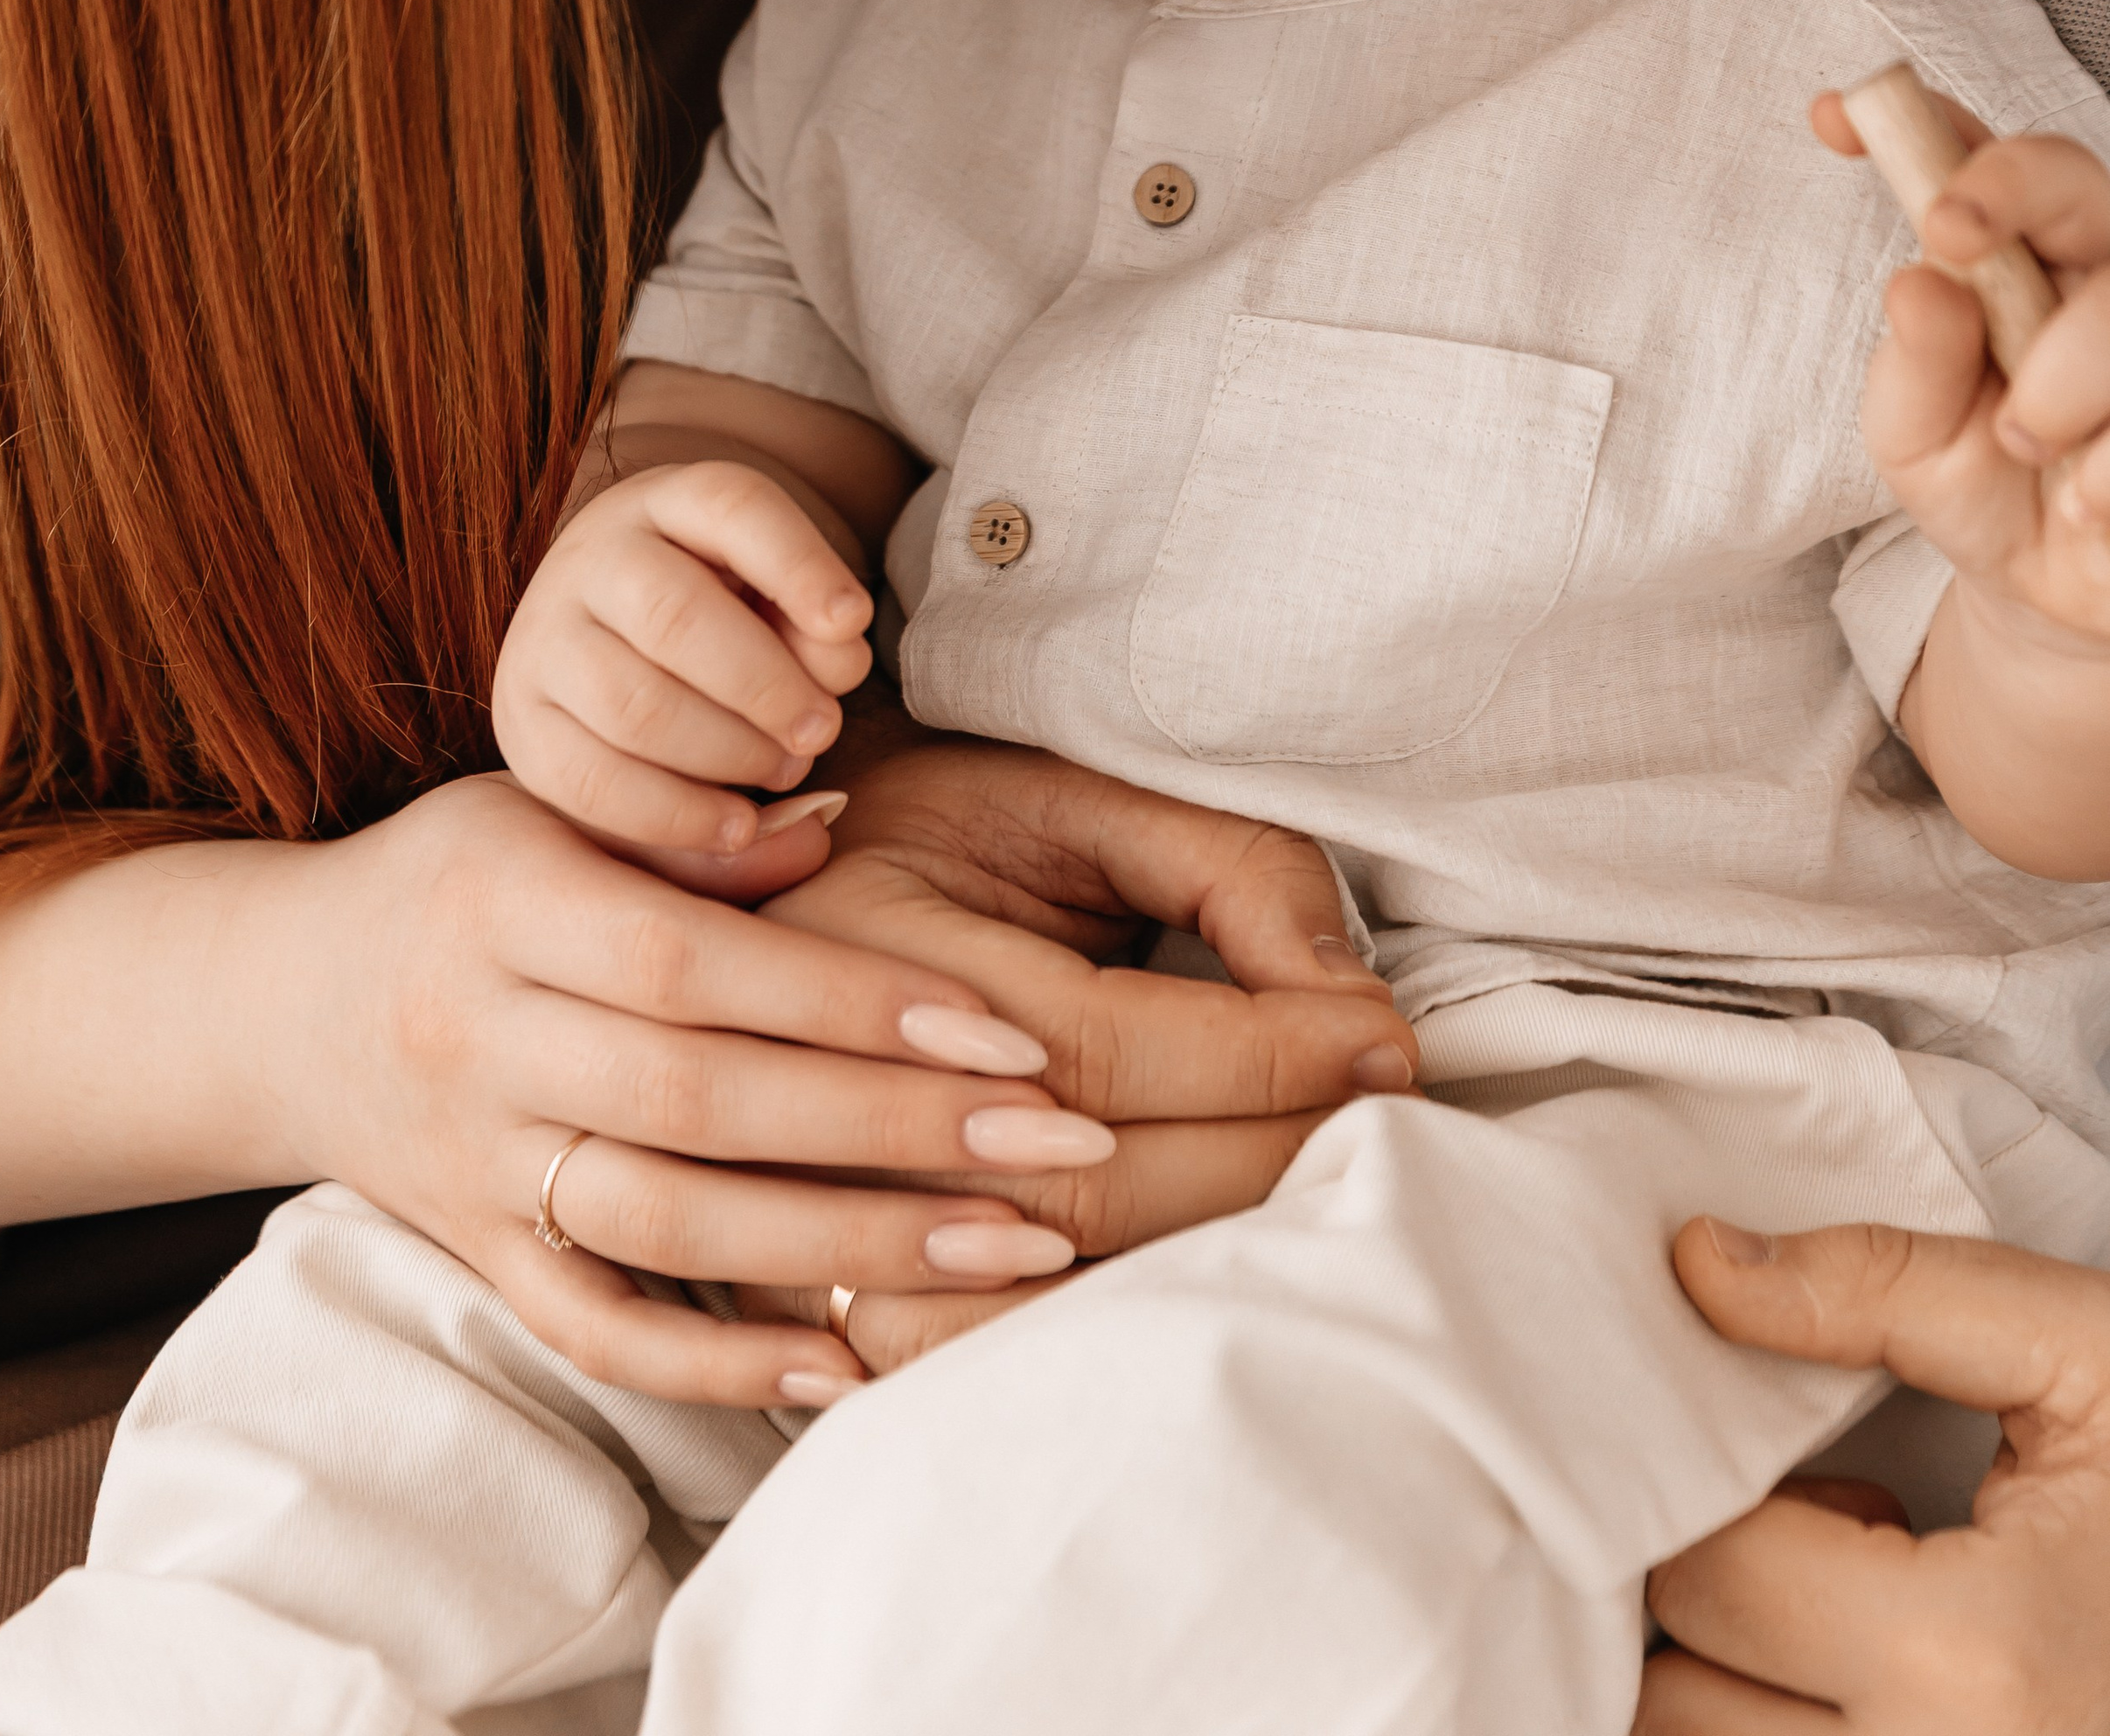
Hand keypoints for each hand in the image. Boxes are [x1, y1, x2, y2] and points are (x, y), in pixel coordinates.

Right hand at [269, 771, 1141, 1410]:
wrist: (278, 998)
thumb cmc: (465, 875)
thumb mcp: (556, 806)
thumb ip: (693, 835)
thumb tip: (844, 824)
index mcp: (508, 903)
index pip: (700, 963)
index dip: (855, 997)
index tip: (1005, 1030)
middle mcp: (482, 1040)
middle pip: (705, 1100)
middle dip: (898, 1127)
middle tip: (1062, 1141)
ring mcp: (475, 1165)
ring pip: (669, 1224)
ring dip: (851, 1246)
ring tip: (1016, 1250)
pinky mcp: (476, 1258)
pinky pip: (600, 1330)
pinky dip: (721, 1358)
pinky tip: (849, 1366)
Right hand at [490, 461, 874, 878]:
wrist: (610, 639)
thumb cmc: (727, 618)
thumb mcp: (777, 597)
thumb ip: (817, 630)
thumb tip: (836, 664)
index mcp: (666, 502)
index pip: (730, 507)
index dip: (796, 563)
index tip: (852, 620)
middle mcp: (591, 558)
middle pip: (674, 616)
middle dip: (764, 683)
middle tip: (823, 728)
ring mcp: (543, 639)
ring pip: (633, 705)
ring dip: (728, 752)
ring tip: (785, 768)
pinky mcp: (523, 724)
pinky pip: (591, 782)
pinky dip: (676, 815)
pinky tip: (736, 825)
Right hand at [733, 732, 1416, 1370]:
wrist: (800, 884)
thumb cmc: (968, 830)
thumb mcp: (1092, 797)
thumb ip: (1230, 873)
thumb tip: (1348, 1011)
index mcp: (847, 921)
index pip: (1085, 1037)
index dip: (1254, 1056)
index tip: (1384, 1041)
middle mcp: (789, 1075)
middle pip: (1056, 1182)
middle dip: (1247, 1166)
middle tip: (1374, 1126)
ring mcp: (774, 1197)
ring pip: (1000, 1297)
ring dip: (1178, 1270)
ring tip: (1298, 1205)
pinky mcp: (790, 1282)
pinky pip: (938, 1361)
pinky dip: (1070, 1345)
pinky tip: (1175, 1288)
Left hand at [1636, 1218, 2109, 1731]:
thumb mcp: (2087, 1356)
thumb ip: (1888, 1290)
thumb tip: (1700, 1264)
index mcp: (1974, 1667)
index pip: (1710, 1571)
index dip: (1728, 1491)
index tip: (1828, 1472)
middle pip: (1682, 1699)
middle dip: (1723, 1596)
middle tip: (1849, 1548)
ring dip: (1746, 1692)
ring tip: (1872, 1630)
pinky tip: (1893, 1696)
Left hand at [1814, 94, 2109, 640]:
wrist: (2051, 589)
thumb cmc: (1980, 481)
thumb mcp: (1914, 435)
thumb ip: (1910, 367)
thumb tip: (1918, 284)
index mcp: (2017, 256)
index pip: (1982, 159)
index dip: (1922, 122)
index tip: (1837, 120)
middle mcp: (2100, 267)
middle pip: (2079, 178)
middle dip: (2009, 192)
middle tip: (1947, 239)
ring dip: (2066, 369)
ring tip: (2025, 440)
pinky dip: (2109, 465)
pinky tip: (2087, 500)